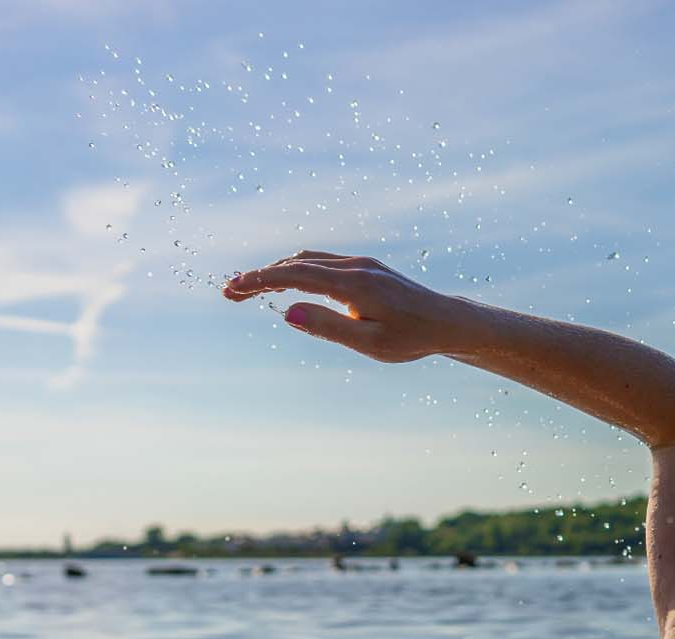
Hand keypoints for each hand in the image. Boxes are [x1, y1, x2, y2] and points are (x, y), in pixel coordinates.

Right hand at [222, 251, 474, 363]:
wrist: (446, 322)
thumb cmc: (410, 338)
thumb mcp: (370, 343)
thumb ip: (328, 327)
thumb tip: (287, 312)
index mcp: (354, 283)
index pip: (296, 275)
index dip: (260, 280)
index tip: (232, 289)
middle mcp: (355, 266)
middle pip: (296, 264)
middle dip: (259, 277)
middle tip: (228, 294)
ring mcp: (361, 263)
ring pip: (308, 260)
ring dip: (276, 272)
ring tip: (249, 290)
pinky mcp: (365, 267)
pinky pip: (322, 262)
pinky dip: (296, 270)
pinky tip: (284, 284)